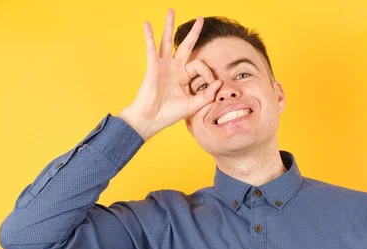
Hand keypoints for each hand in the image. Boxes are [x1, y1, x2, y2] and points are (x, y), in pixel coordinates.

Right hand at [118, 9, 221, 140]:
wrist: (151, 119)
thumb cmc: (169, 114)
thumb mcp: (193, 105)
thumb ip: (207, 95)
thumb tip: (220, 82)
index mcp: (184, 77)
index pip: (199, 65)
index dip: (207, 71)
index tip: (212, 82)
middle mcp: (174, 69)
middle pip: (186, 46)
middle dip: (193, 33)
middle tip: (200, 19)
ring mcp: (163, 66)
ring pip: (167, 42)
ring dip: (169, 26)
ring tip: (171, 11)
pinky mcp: (153, 67)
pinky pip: (151, 49)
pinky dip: (149, 36)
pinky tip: (147, 24)